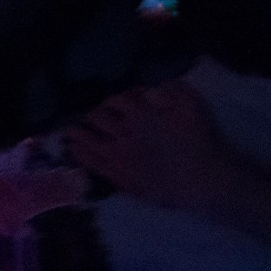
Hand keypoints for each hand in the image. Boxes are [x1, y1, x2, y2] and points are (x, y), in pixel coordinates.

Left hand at [63, 81, 234, 212]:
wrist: (202, 181)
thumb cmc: (199, 141)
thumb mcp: (191, 103)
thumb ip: (172, 89)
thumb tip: (154, 90)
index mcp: (140, 113)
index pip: (119, 99)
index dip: (117, 99)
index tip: (118, 103)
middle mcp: (124, 132)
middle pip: (99, 117)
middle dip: (93, 114)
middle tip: (89, 116)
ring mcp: (120, 157)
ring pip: (89, 141)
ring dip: (77, 133)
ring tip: (67, 131)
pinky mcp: (121, 178)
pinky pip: (94, 165)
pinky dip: (81, 155)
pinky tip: (73, 151)